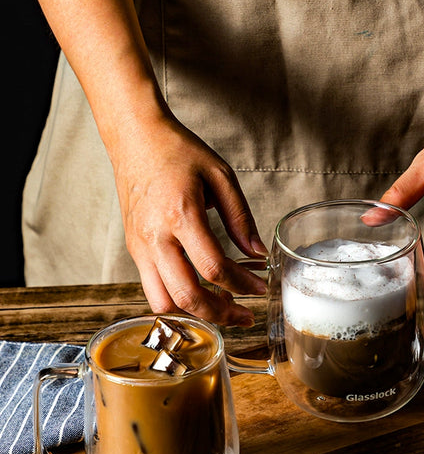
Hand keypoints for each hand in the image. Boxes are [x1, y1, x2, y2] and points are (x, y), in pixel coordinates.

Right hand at [112, 112, 267, 325]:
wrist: (135, 138)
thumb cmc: (178, 152)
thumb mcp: (220, 176)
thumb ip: (241, 218)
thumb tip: (257, 253)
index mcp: (181, 215)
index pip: (214, 268)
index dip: (242, 285)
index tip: (260, 289)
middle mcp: (155, 237)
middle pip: (187, 295)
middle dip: (221, 314)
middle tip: (244, 315)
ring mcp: (140, 246)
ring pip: (164, 302)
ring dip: (195, 313)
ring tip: (220, 306)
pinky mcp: (134, 250)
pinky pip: (152, 289)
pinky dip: (176, 300)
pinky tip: (198, 292)